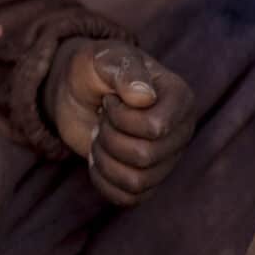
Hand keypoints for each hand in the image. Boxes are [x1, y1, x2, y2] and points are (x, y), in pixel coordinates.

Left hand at [47, 39, 197, 205]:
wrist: (74, 90)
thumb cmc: (93, 70)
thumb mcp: (104, 58)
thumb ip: (124, 71)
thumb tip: (143, 97)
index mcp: (180, 99)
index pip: (154, 128)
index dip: (121, 117)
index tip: (111, 98)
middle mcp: (180, 131)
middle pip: (144, 156)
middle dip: (109, 136)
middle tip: (103, 117)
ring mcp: (166, 158)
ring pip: (137, 181)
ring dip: (105, 158)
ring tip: (101, 135)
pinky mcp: (145, 177)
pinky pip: (128, 197)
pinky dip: (103, 179)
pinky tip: (98, 157)